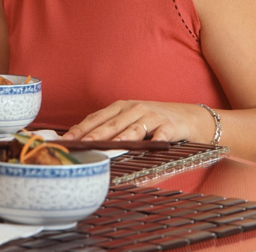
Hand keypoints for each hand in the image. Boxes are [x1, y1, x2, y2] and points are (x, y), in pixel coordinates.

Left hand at [62, 100, 208, 142]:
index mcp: (120, 108)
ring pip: (133, 129)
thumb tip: (82, 141)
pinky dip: (156, 140)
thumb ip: (110, 128)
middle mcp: (134, 109)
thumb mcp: (130, 121)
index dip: (81, 128)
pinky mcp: (170, 125)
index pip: (96, 118)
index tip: (66, 139)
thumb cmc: (153, 122)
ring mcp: (152, 116)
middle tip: (81, 145)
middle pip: (111, 124)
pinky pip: (161, 134)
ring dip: (121, 137)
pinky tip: (151, 146)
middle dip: (95, 135)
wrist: (189, 118)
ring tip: (110, 146)